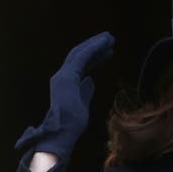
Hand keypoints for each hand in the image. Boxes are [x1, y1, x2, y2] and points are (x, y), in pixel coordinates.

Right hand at [15, 31, 114, 158]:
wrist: (62, 133)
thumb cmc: (72, 124)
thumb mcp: (82, 104)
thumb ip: (85, 91)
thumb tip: (90, 81)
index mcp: (66, 82)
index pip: (81, 65)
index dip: (95, 57)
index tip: (108, 52)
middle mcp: (62, 76)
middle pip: (79, 55)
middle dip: (95, 47)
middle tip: (110, 40)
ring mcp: (63, 75)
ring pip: (80, 53)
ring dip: (96, 45)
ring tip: (110, 39)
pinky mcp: (67, 77)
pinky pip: (82, 58)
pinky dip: (93, 49)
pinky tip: (105, 45)